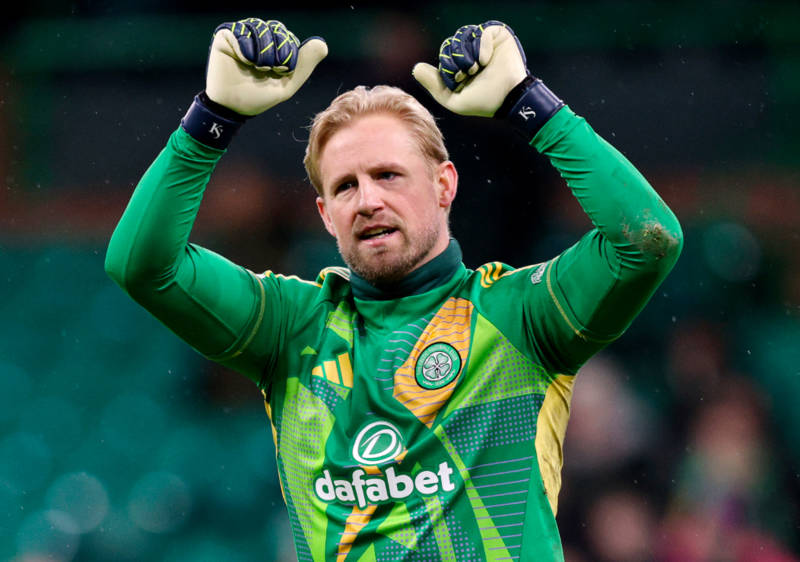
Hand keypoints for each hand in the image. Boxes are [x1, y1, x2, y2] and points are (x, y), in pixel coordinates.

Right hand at [206, 18, 327, 115]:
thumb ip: (305, 63)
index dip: (288, 54)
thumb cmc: (260, 97)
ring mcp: (241, 35)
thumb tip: (322, 43)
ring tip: (257, 67)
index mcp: (273, 46)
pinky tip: (244, 61)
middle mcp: (257, 37)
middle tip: (269, 70)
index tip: (280, 72)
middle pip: (276, 28)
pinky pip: (240, 32)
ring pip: (259, 27)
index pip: (287, 36)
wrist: (234, 108)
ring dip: (263, 51)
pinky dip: (246, 48)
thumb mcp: (288, 83)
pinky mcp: (225, 37)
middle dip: (277, 51)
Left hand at [412, 20, 527, 116]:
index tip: (459, 79)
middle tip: (468, 73)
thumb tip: (416, 68)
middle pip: (451, 43)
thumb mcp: (453, 100)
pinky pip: (482, 31)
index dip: (447, 65)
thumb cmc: (483, 102)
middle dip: (456, 59)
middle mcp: (471, 51)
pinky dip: (482, 46)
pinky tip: (486, 60)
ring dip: (468, 53)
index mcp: (460, 64)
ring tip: (477, 67)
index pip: (444, 53)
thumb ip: (434, 85)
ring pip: (464, 35)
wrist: (508, 99)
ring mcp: (484, 42)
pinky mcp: (498, 35)